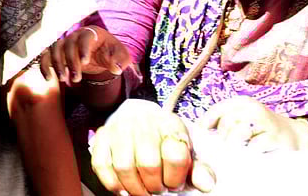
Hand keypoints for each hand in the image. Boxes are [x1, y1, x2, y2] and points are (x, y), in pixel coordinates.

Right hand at [40, 25, 130, 84]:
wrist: (100, 52)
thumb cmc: (110, 51)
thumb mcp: (121, 55)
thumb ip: (120, 60)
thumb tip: (115, 68)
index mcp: (92, 33)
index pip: (85, 37)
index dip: (83, 48)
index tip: (85, 62)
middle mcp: (75, 35)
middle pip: (68, 44)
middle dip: (71, 61)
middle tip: (77, 78)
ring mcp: (65, 42)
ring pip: (54, 48)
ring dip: (56, 63)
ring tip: (63, 79)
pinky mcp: (57, 52)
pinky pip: (46, 55)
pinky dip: (44, 65)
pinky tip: (48, 78)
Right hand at [90, 100, 214, 195]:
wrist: (142, 120)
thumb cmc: (166, 142)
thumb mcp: (187, 152)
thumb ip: (198, 170)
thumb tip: (206, 184)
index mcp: (169, 124)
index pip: (176, 156)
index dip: (176, 179)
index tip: (174, 183)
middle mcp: (143, 122)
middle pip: (148, 164)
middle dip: (154, 186)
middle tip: (157, 189)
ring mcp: (119, 128)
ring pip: (123, 167)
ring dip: (134, 188)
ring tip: (142, 191)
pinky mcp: (102, 136)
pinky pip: (101, 164)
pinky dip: (112, 183)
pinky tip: (123, 188)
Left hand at [204, 96, 304, 150]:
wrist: (295, 136)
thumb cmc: (263, 129)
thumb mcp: (244, 119)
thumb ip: (226, 122)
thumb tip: (201, 132)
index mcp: (242, 102)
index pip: (217, 110)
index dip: (206, 123)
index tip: (200, 137)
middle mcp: (253, 109)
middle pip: (227, 122)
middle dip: (221, 139)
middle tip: (220, 151)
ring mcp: (265, 123)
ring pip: (239, 132)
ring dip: (233, 146)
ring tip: (233, 154)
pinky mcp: (275, 138)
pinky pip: (255, 146)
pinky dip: (248, 153)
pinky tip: (248, 157)